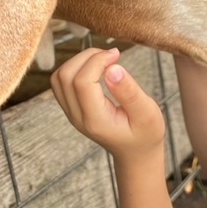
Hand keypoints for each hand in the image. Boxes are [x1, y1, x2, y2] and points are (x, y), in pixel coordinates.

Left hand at [51, 48, 165, 164]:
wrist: (136, 151)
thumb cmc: (145, 133)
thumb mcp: (147, 113)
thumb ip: (130, 92)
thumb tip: (112, 69)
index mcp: (96, 120)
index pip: (82, 82)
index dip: (97, 61)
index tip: (117, 55)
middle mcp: (77, 117)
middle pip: (65, 77)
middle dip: (87, 57)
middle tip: (111, 56)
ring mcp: (71, 113)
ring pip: (59, 77)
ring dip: (79, 60)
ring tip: (104, 60)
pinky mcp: (71, 107)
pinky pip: (61, 82)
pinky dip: (76, 67)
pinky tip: (96, 68)